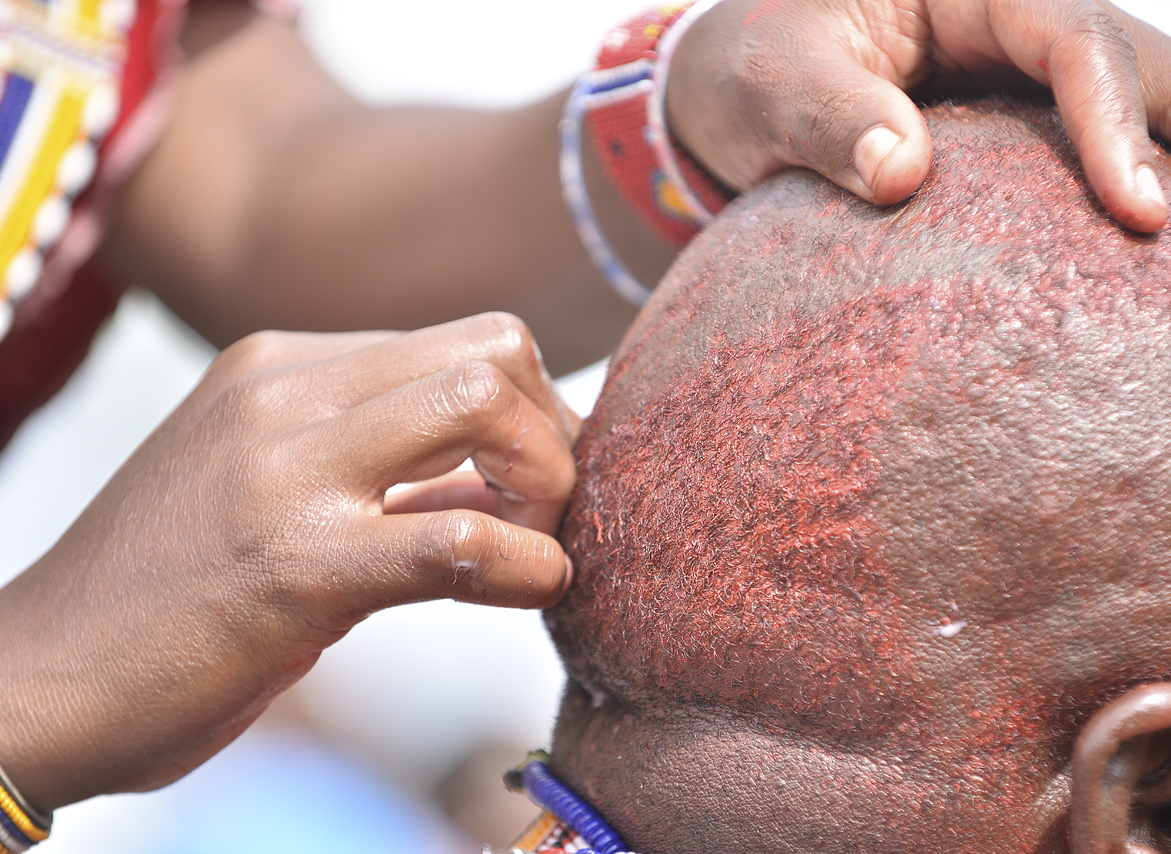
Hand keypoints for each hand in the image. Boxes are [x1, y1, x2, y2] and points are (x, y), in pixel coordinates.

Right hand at [0, 313, 577, 810]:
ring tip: (534, 545)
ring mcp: (285, 470)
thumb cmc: (176, 592)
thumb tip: (519, 467)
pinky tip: (534, 588)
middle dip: (552, 430)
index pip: (466, 340)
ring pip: (483, 402)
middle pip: (493, 349)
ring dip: (548, 480)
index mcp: (283, 367)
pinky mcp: (295, 566)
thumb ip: (386, 457)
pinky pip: (459, 536)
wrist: (42, 677)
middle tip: (544, 509)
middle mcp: (285, 392)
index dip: (531, 410)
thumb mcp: (277, 484)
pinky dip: (528, 564)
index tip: (535, 480)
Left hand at [668, 0, 1170, 231]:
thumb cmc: (750, 69)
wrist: (740, 80)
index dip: (1117, 123)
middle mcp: (1028, 21)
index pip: (1075, 41)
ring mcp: (1042, 75)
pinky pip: (1133, 151)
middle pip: (1161, 68)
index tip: (1139, 215)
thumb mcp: (769, 84)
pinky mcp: (1038, 130)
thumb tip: (902, 175)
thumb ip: (827, 119)